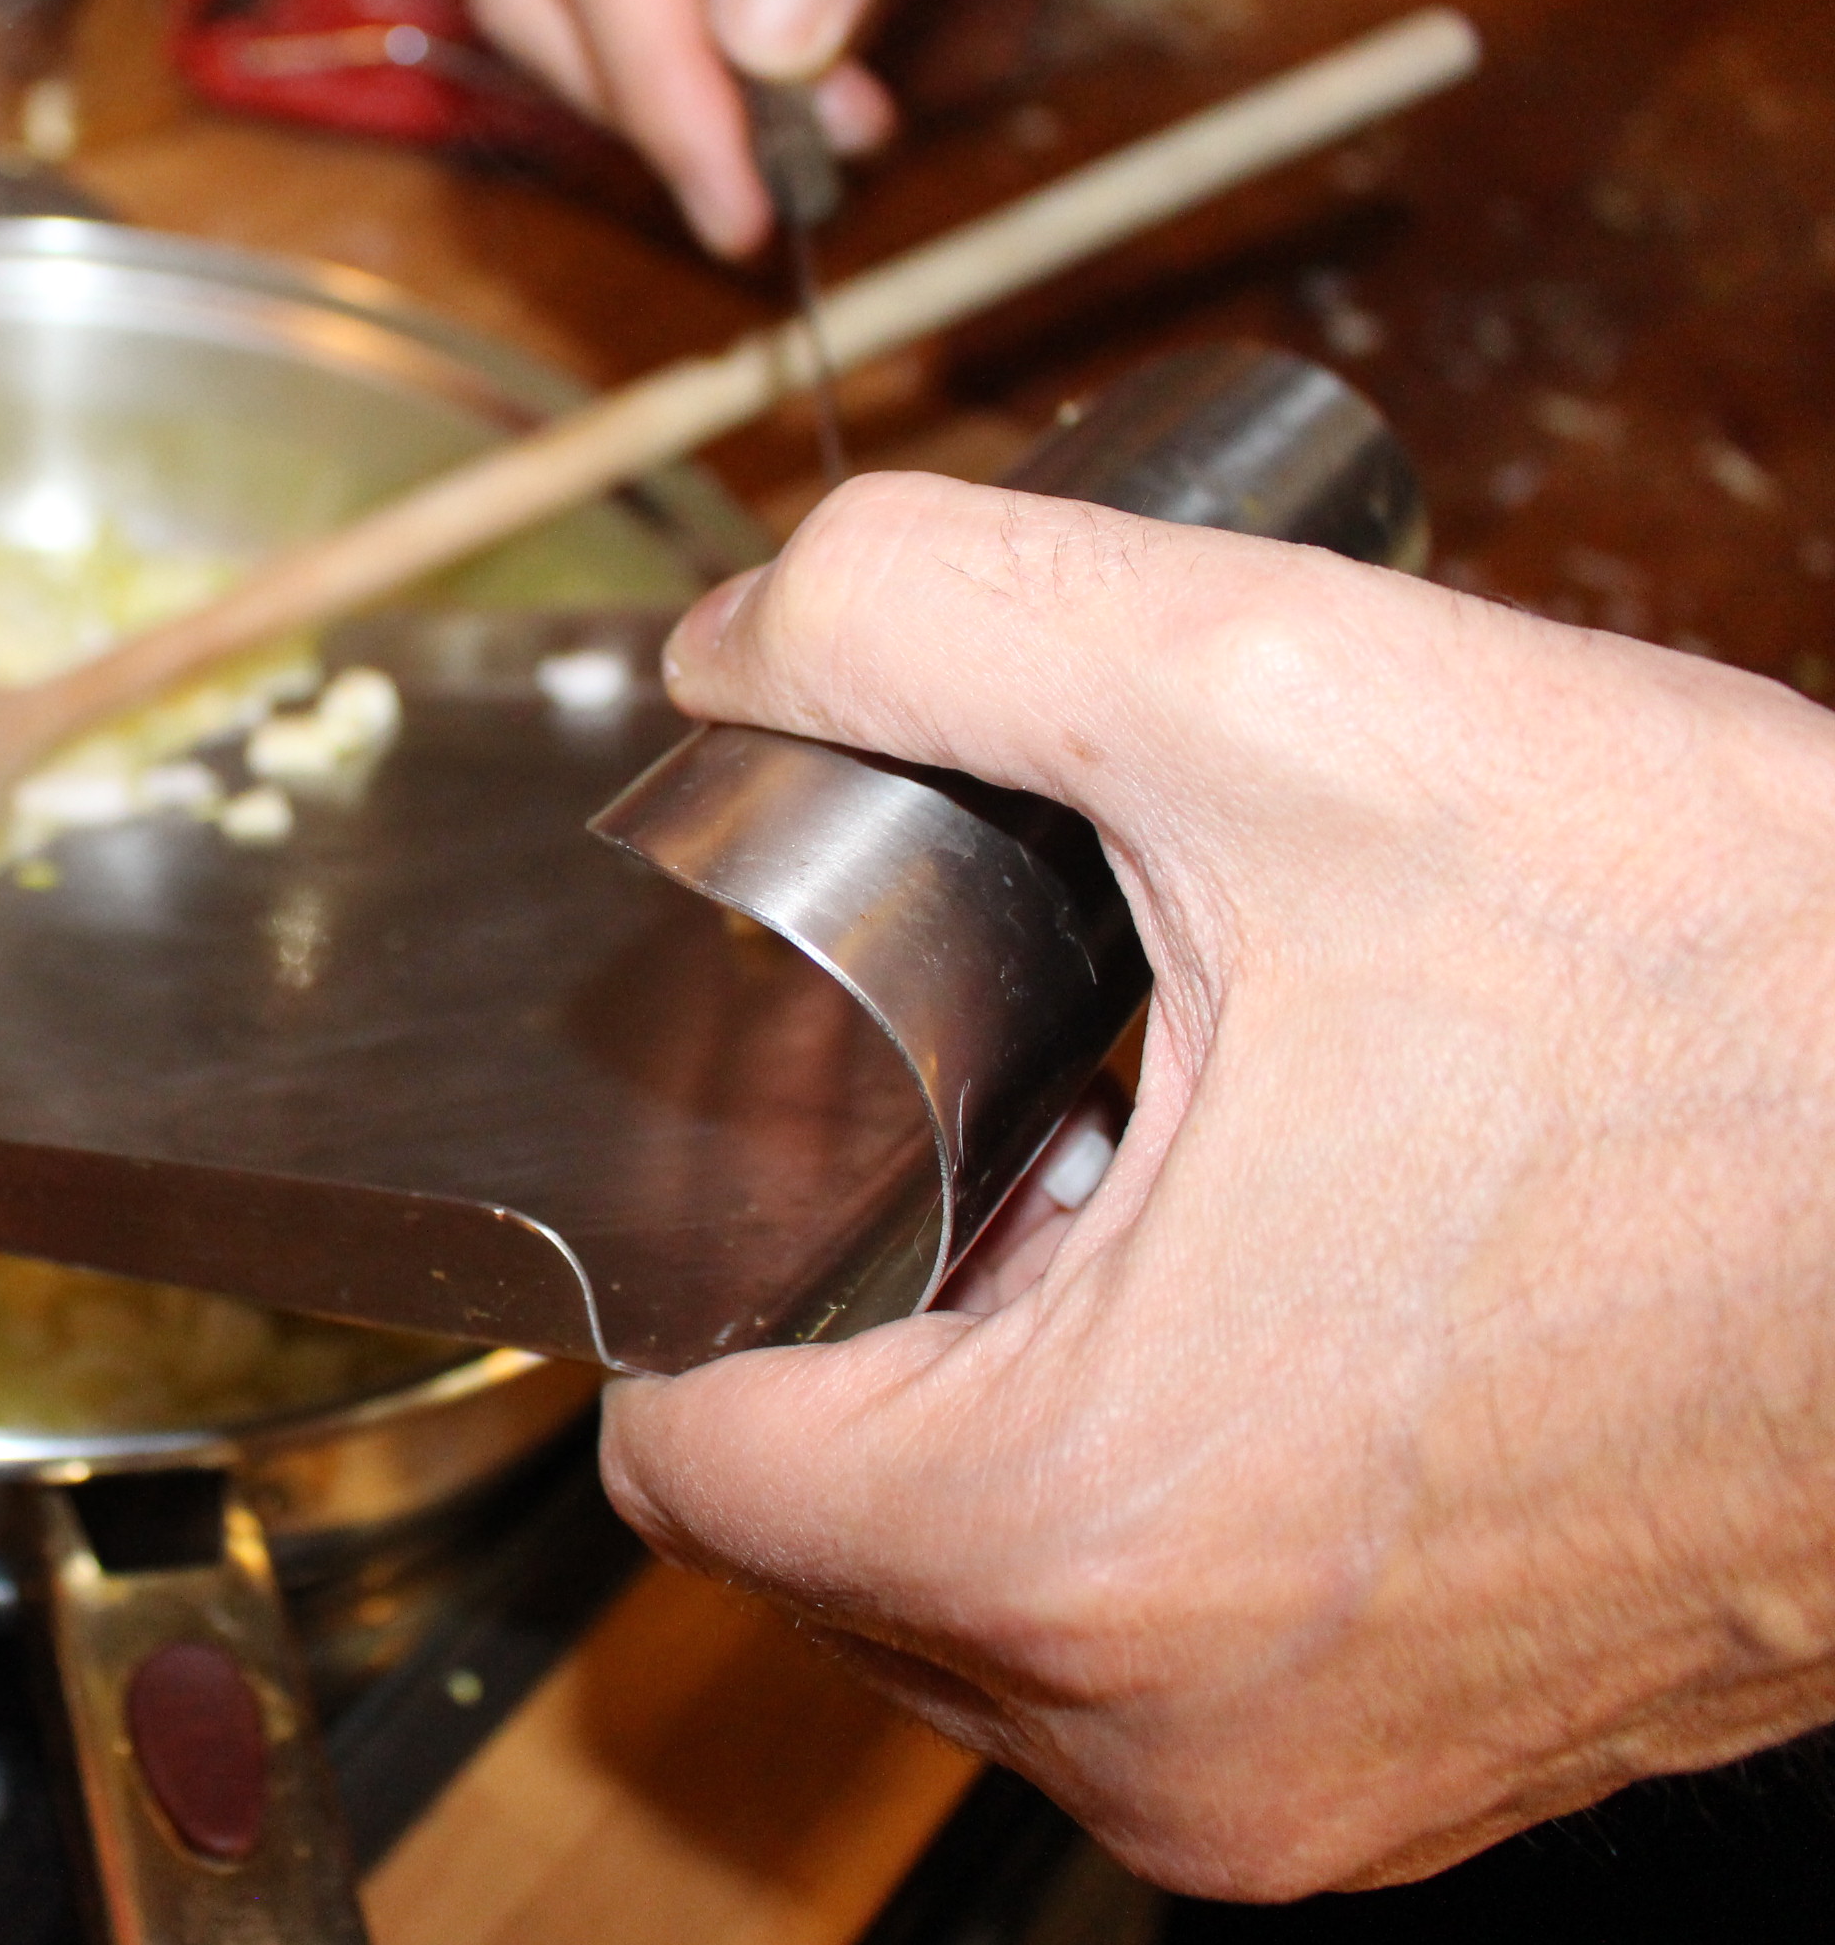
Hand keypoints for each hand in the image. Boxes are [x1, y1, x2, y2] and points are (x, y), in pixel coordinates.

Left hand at [606, 472, 1834, 1894]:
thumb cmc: (1758, 997)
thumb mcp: (1301, 700)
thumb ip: (939, 617)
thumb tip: (734, 644)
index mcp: (1078, 1530)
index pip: (680, 1457)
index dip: (705, 1252)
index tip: (811, 1117)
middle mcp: (1172, 1737)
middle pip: (822, 1530)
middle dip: (869, 1317)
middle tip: (1019, 1118)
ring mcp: (1307, 1790)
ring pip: (982, 1601)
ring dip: (1010, 1409)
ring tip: (1154, 1195)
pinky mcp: (1434, 1781)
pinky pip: (1164, 1649)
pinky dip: (1164, 1493)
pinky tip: (1272, 1303)